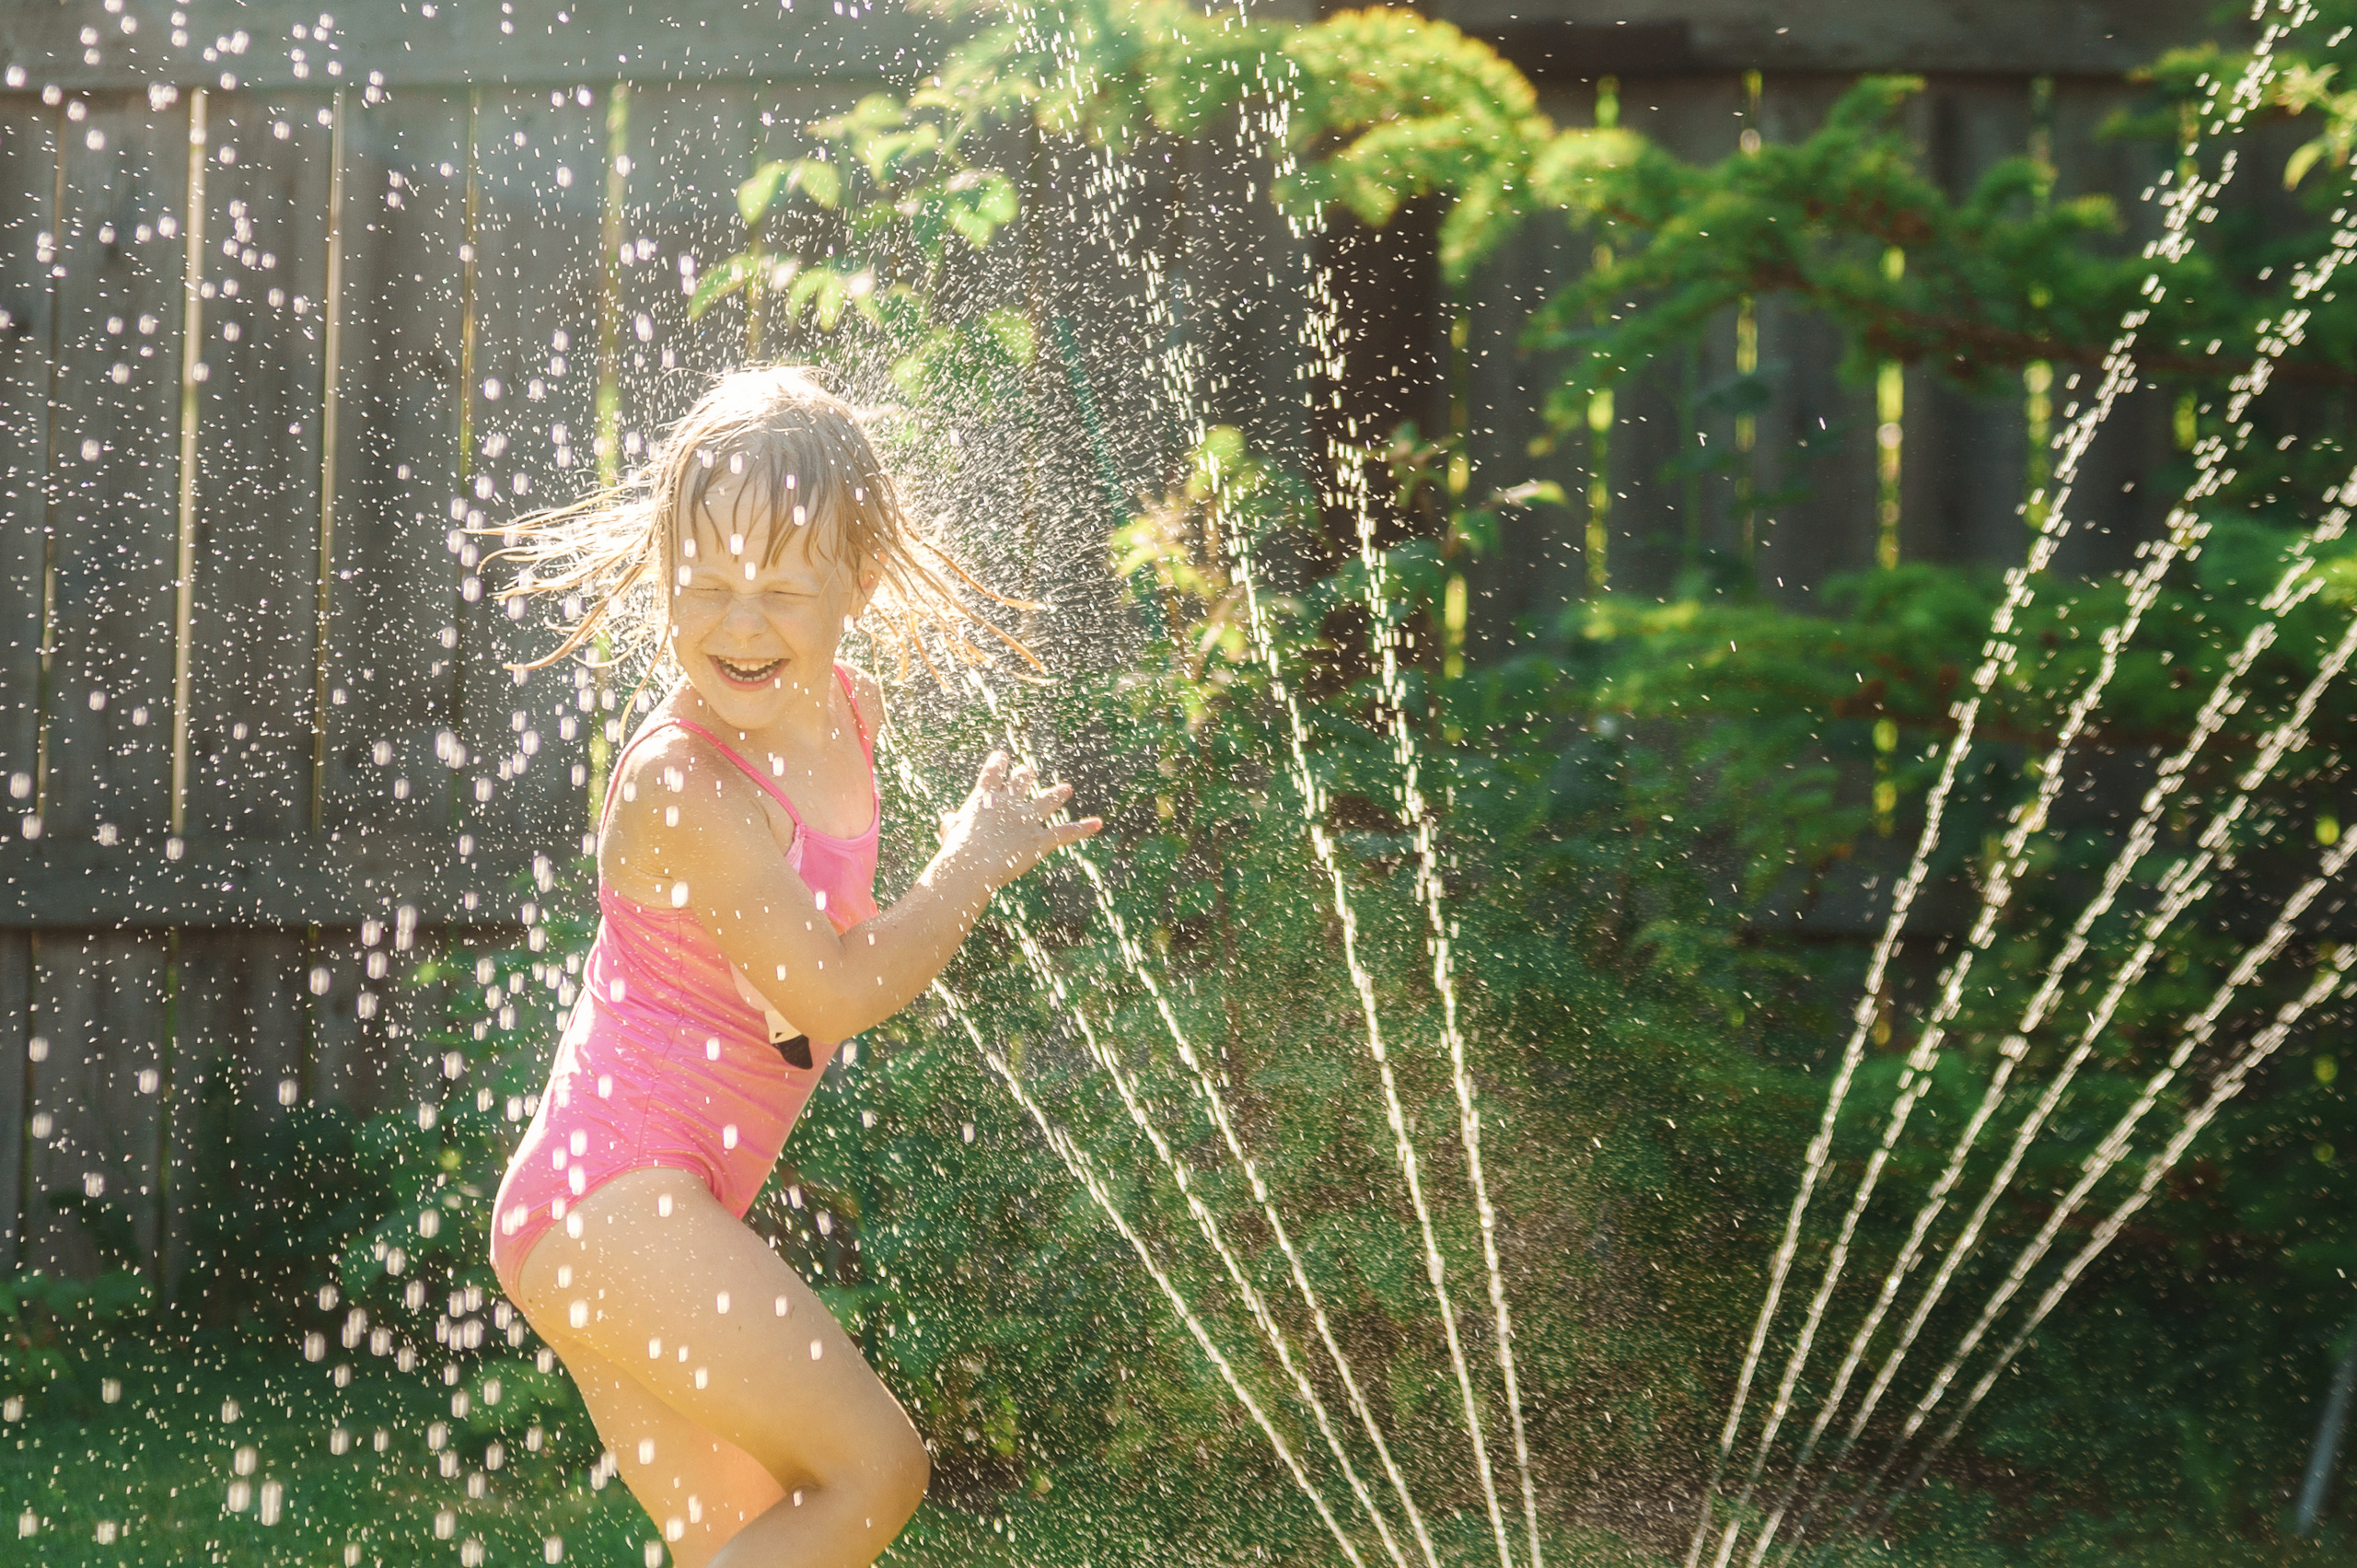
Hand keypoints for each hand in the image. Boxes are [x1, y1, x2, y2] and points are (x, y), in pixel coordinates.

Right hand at [935, 751, 1100, 888]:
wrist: (973, 863)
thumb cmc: (956, 850)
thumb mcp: (949, 833)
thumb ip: (950, 823)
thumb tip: (947, 818)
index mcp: (984, 799)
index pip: (992, 774)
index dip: (998, 762)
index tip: (1002, 754)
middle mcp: (1009, 804)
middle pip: (1021, 782)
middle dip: (1026, 776)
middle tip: (1029, 771)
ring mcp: (1027, 820)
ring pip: (1047, 801)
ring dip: (1057, 794)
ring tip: (1066, 788)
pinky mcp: (1041, 839)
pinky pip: (1065, 832)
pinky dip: (1083, 828)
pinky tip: (1097, 824)